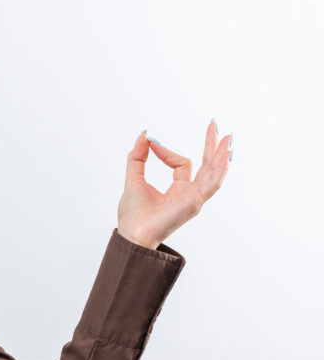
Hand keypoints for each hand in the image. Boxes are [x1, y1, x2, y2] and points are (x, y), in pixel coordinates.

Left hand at [117, 121, 232, 249]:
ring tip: (227, 137)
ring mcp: (195, 198)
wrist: (133, 234)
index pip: (181, 164)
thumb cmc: (133, 215)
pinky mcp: (195, 202)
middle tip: (214, 125)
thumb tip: (144, 135)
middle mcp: (189, 193)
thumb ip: (137, 157)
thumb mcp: (134, 179)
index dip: (167, 152)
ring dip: (220, 154)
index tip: (152, 144)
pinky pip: (212, 182)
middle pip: (206, 165)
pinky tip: (225, 154)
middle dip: (211, 145)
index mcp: (177, 190)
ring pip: (213, 172)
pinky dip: (220, 168)